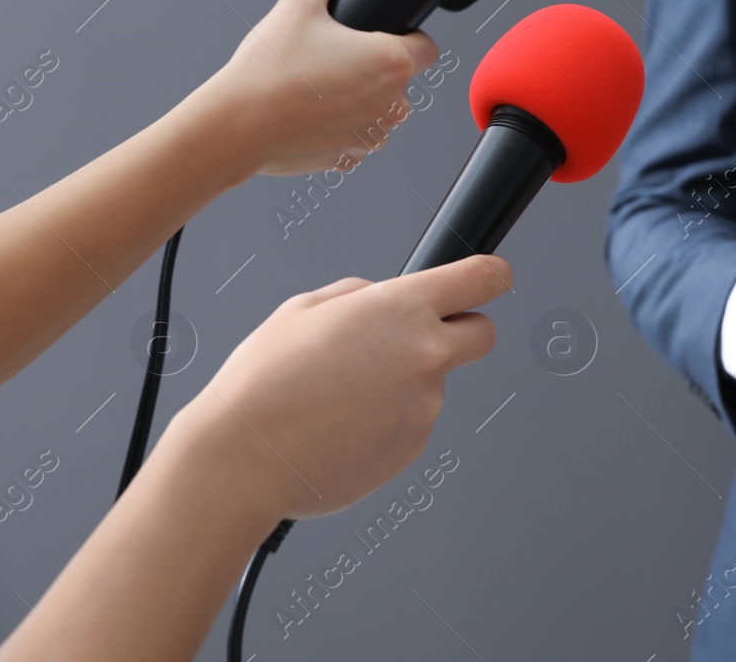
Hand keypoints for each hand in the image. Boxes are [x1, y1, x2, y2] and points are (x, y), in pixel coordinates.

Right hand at [164, 254, 508, 519]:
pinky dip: (387, 422)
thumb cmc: (263, 384)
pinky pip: (411, 423)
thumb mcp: (303, 309)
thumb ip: (361, 295)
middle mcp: (426, 356)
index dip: (492, 276)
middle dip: (461, 331)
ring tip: (340, 396)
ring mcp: (425, 406)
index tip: (492, 279)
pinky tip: (341, 426)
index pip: (483, 279)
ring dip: (404, 385)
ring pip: (434, 383)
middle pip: (483, 333)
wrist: (243, 460)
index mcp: (403, 310)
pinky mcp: (413, 447)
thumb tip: (382, 299)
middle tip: (415, 341)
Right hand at [196, 0, 438, 178]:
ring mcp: (373, 136)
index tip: (381, 35)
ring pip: (377, 109)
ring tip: (316, 85)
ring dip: (357, 98)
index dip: (408, 36)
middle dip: (373, 67)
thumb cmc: (270, 70)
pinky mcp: (349, 158)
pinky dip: (337, 124)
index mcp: (391, 63)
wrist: (239, 125)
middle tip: (333, 57)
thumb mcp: (296, 3)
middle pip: (398, 79)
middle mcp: (393, 105)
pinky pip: (353, 134)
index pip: (427, 47)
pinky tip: (308, 112)